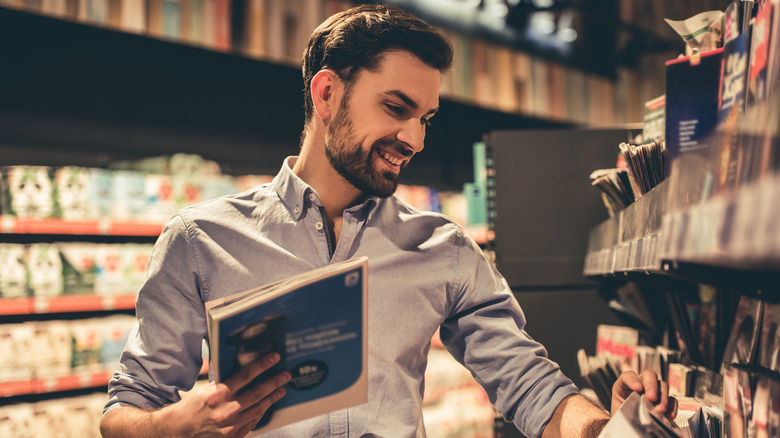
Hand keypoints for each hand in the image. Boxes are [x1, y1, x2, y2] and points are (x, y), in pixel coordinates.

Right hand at [162, 352, 290, 436]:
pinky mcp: (232, 436)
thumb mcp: (205, 388)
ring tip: (281, 390)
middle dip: (275, 382)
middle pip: (258, 392)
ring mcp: (231, 425)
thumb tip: (243, 369)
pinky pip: (252, 423)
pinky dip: (261, 414)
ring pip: (259, 409)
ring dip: (272, 398)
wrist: (178, 430)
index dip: (263, 365)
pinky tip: (266, 406)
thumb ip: (224, 381)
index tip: (275, 357)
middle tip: (286, 375)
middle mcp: (227, 409)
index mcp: (219, 393)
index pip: (247, 375)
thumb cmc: (191, 406)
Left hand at [611, 370, 677, 421]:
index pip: (628, 375)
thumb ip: (625, 407)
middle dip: (651, 385)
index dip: (632, 380)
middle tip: (652, 397)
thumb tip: (635, 409)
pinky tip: (669, 416)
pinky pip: (672, 399)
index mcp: (625, 385)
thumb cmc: (622, 418)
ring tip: (660, 410)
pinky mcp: (665, 402)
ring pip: (663, 385)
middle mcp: (641, 384)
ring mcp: (654, 392)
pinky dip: (672, 406)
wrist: (630, 428)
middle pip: (649, 375)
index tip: (637, 389)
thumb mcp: (619, 412)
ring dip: (663, 396)